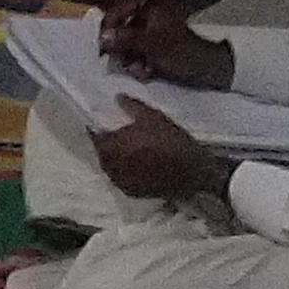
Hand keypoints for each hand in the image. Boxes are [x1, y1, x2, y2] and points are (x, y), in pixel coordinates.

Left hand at [90, 101, 231, 200]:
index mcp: (115, 145)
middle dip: (104, 146)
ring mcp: (123, 180)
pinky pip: (120, 181)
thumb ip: (132, 106)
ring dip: (111, 160)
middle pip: (102, 155)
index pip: (96, 138)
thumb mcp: (153, 117)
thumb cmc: (170, 140)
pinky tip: (130, 167)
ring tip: (121, 152)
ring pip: (110, 169)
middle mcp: (114, 165)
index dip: (97, 132)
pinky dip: (121, 173)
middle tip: (112, 138)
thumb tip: (117, 97)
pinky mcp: (133, 191)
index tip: (100, 126)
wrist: (191, 170)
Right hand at [101, 0, 231, 88]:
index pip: (119, 12)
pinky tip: (147, 73)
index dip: (108, 26)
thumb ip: (125, 39)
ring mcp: (151, 37)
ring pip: (128, 46)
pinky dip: (140, 65)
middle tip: (119, 61)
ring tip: (138, 70)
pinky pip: (138, 56)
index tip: (101, 43)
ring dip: (130, 60)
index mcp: (149, 11)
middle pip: (121, 31)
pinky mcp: (155, 52)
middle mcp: (148, 21)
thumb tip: (101, 37)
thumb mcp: (151, 44)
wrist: (207, 69)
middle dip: (120, 48)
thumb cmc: (180, 51)